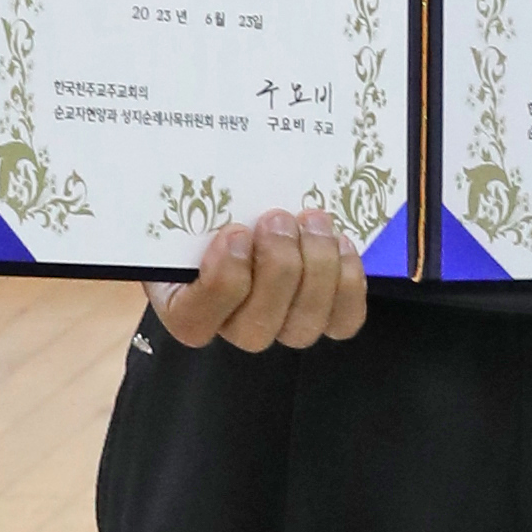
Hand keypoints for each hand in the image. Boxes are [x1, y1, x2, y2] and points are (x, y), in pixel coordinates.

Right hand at [157, 208, 366, 350]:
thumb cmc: (215, 204)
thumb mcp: (193, 202)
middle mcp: (232, 326)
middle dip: (276, 268)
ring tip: (313, 221)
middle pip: (255, 330)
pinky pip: (343, 320)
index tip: (235, 233)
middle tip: (279, 219)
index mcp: (183, 304)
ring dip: (316, 269)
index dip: (221, 282)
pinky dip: (348, 283)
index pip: (193, 322)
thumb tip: (205, 202)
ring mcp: (281, 327)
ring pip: (302, 327)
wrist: (253, 201)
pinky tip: (340, 243)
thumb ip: (194, 211)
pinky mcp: (324, 319)